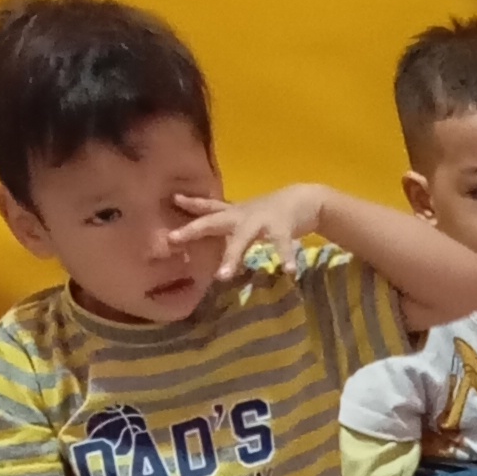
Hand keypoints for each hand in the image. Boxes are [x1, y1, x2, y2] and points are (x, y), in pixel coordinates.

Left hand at [170, 185, 321, 286]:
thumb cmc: (272, 212)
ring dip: (232, 257)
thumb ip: (229, 225)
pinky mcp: (283, 226)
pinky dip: (286, 258)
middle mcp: (242, 215)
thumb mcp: (246, 216)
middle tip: (173, 238)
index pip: (207, 207)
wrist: (304, 199)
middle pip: (213, 222)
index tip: (171, 200)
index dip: (190, 204)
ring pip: (242, 239)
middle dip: (193, 229)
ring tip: (222, 276)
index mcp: (234, 213)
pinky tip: (290, 272)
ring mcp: (261, 220)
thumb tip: (207, 239)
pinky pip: (283, 245)